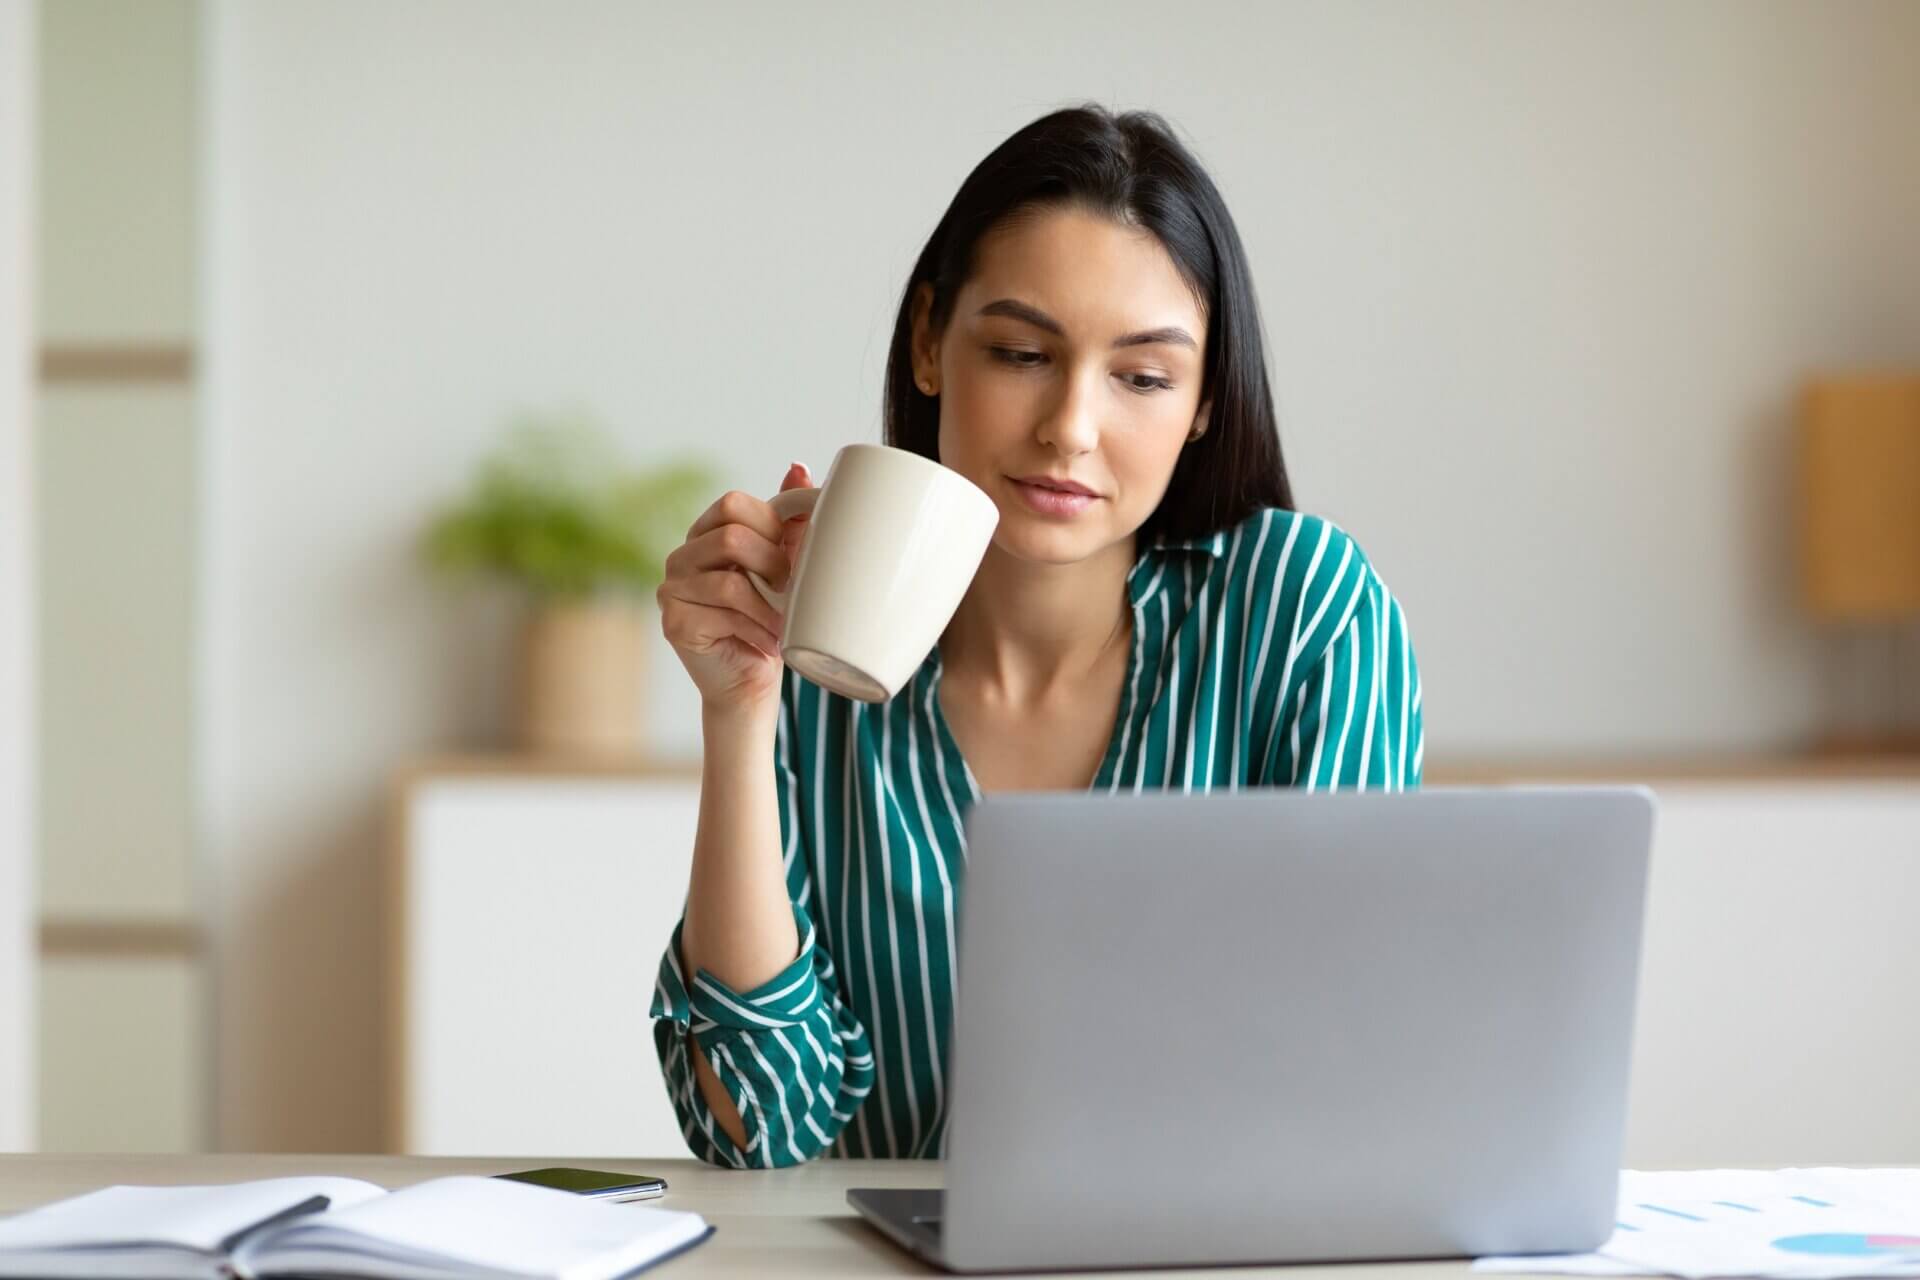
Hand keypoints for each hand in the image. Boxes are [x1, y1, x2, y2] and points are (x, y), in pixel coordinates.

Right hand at [657, 463, 812, 712]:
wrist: (752, 681)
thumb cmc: (769, 621)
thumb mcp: (785, 565)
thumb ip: (789, 519)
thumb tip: (799, 468)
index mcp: (705, 533)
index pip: (733, 503)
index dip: (770, 526)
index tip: (790, 556)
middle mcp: (681, 556)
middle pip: (730, 536)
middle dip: (773, 565)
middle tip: (789, 592)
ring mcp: (671, 589)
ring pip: (730, 580)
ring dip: (769, 606)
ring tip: (784, 624)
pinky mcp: (674, 622)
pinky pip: (723, 613)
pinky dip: (756, 627)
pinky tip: (767, 642)